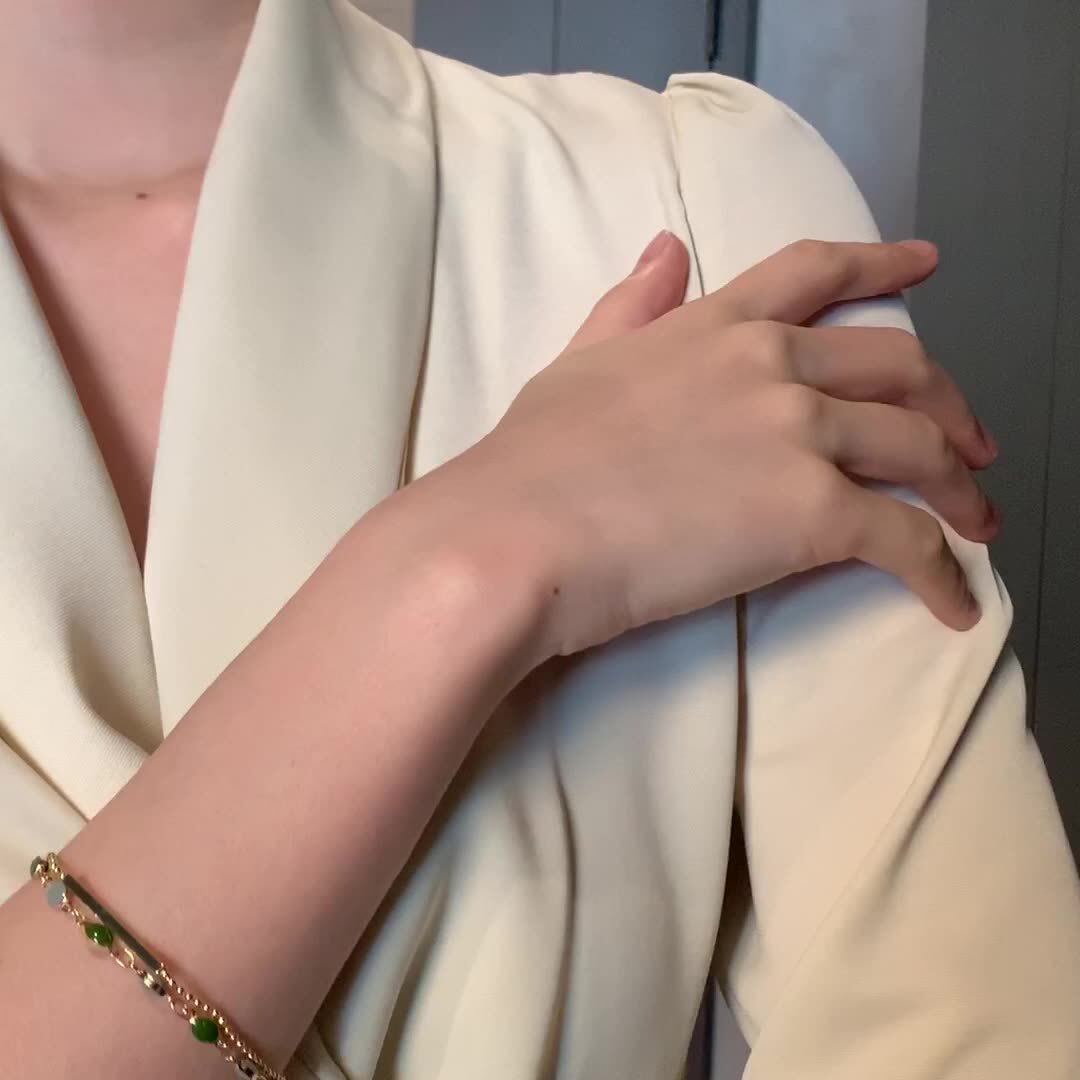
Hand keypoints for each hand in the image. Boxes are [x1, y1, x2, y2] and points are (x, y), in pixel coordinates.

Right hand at [461, 231, 997, 659]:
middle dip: (950, 402)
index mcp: (718, 328)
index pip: (817, 272)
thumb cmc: (531, 460)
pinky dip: (942, 574)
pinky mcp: (812, 513)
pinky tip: (953, 604)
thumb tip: (666, 248)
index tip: (927, 262)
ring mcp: (799, 435)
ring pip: (922, 447)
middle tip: (973, 441)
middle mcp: (774, 367)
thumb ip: (632, 307)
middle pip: (900, 363)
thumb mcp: (579, 363)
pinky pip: (908, 541)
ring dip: (962, 488)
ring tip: (979, 524)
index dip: (882, 262)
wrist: (517, 534)